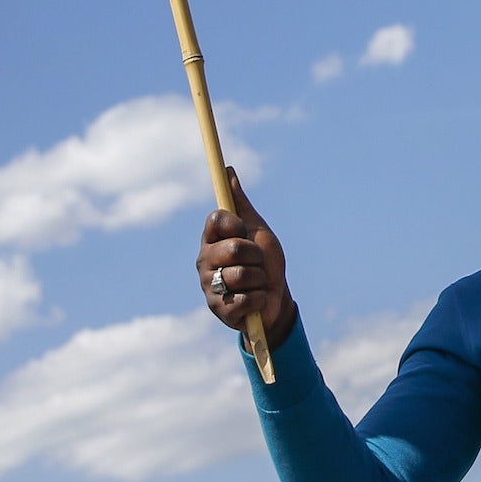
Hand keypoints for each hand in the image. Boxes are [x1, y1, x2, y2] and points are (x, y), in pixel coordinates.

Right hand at [196, 167, 296, 338]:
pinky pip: (246, 298)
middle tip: (256, 261)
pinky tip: (254, 300)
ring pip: (243, 274)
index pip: (217, 219)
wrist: (276, 297)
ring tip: (256, 283)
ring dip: (260, 278)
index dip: (236, 224)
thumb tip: (228, 171)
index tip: (245, 231)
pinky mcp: (219, 310)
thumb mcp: (257, 229)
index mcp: (211, 239)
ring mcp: (209, 287)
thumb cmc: (265, 261)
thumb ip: (240, 203)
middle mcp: (204, 261)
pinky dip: (259, 298)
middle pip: (234, 248)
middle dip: (256, 255)